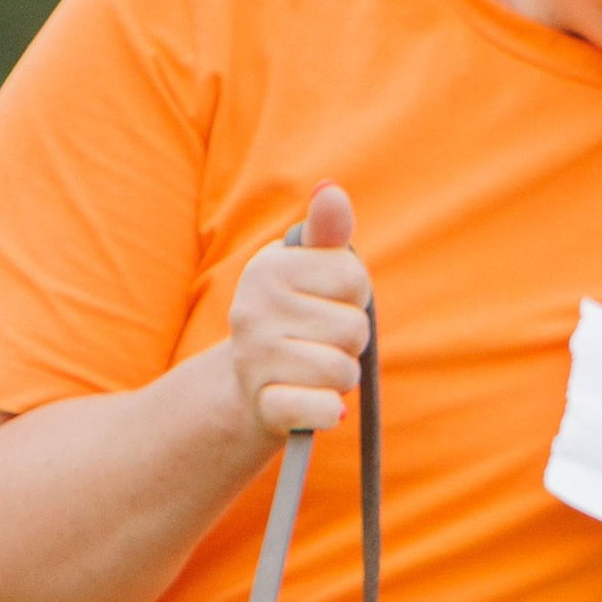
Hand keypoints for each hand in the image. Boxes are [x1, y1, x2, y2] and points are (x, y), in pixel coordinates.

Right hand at [224, 180, 367, 439]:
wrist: (247, 385)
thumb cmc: (294, 316)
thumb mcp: (308, 267)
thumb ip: (326, 231)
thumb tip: (330, 190)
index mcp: (268, 268)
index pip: (354, 278)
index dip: (354, 295)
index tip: (328, 301)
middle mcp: (253, 310)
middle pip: (354, 328)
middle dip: (349, 341)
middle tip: (320, 342)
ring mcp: (255, 361)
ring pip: (343, 370)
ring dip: (341, 376)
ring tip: (314, 369)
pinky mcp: (265, 406)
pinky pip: (324, 409)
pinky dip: (331, 411)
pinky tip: (321, 404)